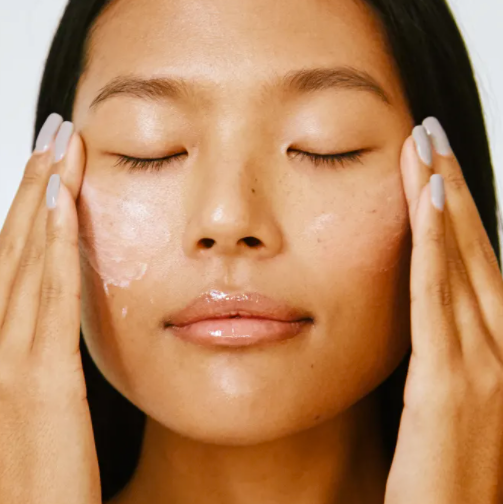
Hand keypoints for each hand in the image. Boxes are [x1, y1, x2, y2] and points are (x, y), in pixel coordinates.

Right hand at [0, 114, 100, 503]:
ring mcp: (12, 357)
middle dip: (33, 185)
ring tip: (57, 149)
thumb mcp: (36, 402)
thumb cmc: (37, 476)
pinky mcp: (40, 380)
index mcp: (2, 344)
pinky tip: (61, 207)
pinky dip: (50, 248)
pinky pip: (47, 298)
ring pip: (26, 259)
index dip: (29, 206)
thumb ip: (42, 352)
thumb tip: (55, 307)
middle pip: (15, 246)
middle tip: (53, 135)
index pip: (15, 260)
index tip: (51, 164)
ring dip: (41, 199)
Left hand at [384, 117, 502, 503]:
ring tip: (425, 148)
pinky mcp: (451, 382)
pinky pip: (438, 296)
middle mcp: (500, 346)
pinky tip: (427, 202)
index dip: (458, 208)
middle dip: (451, 185)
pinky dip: (436, 244)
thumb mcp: (453, 398)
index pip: (475, 261)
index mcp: (498, 348)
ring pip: (460, 259)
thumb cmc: (452, 470)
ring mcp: (484, 362)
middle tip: (430, 135)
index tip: (436, 165)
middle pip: (473, 247)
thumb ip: (447, 348)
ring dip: (443, 198)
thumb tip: (433, 305)